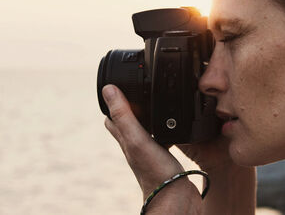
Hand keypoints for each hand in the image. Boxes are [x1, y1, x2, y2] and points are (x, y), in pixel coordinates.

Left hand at [102, 85, 200, 211]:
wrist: (176, 198)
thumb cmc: (155, 172)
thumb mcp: (137, 138)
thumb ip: (124, 115)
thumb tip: (108, 90)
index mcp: (127, 140)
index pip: (113, 117)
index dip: (114, 101)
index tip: (119, 86)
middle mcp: (136, 146)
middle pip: (130, 122)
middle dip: (133, 107)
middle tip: (139, 92)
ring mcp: (151, 153)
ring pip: (148, 130)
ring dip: (151, 118)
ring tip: (158, 104)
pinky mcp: (166, 158)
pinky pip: (165, 139)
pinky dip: (168, 129)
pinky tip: (177, 127)